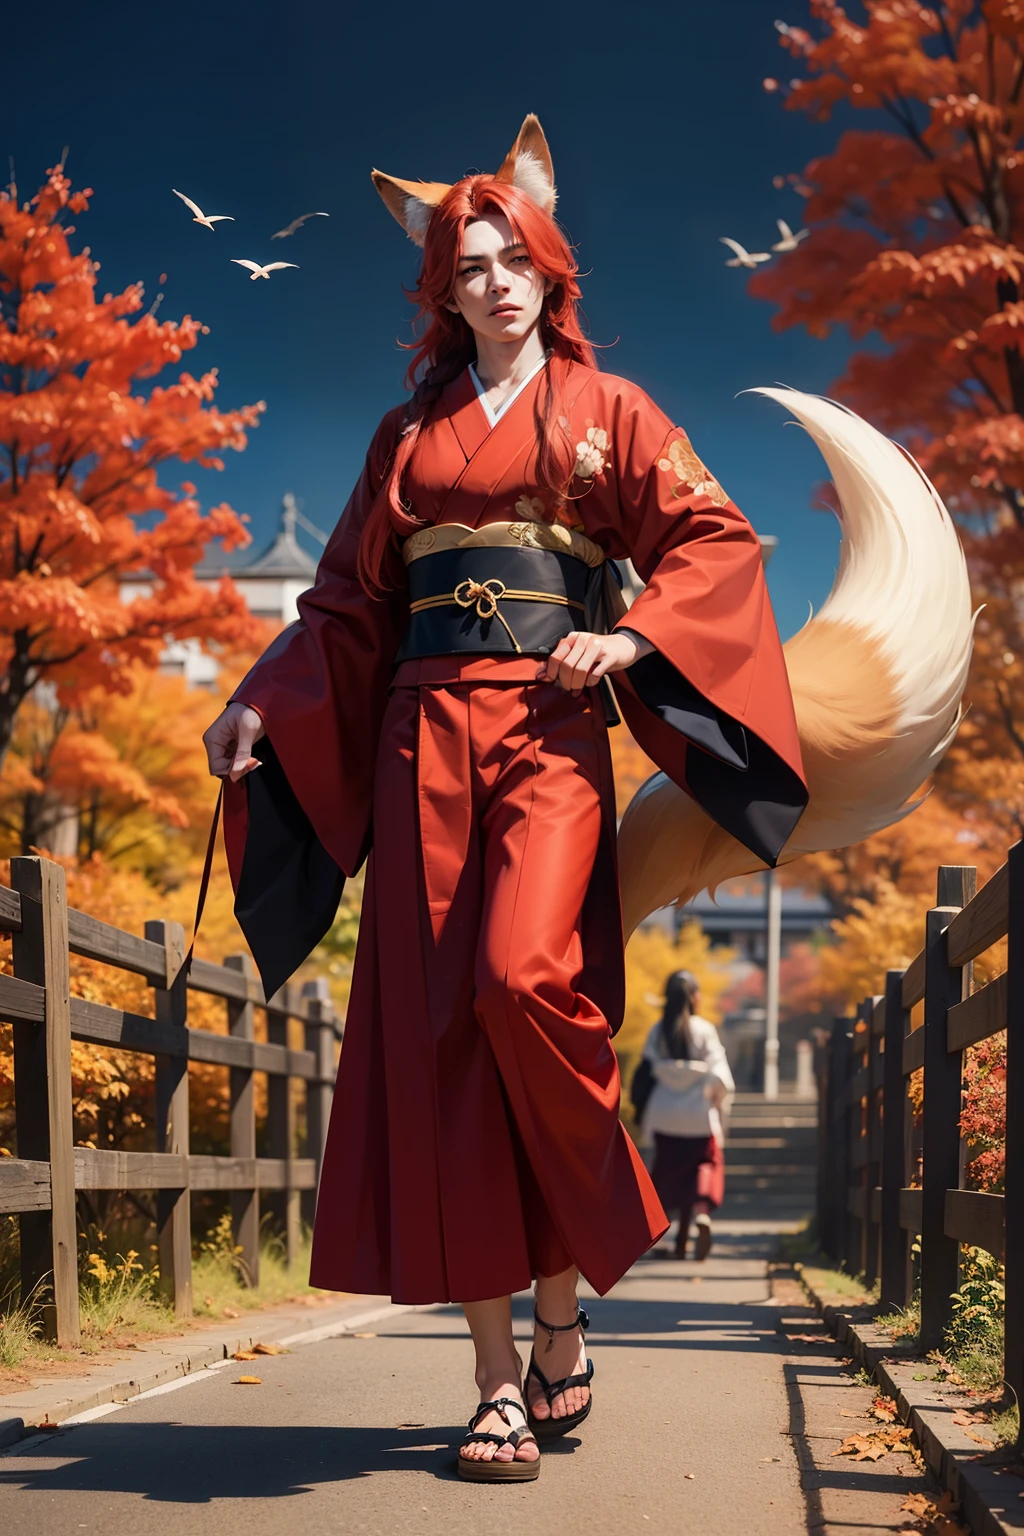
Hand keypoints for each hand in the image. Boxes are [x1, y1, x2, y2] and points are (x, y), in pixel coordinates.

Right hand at [203, 702, 264, 781]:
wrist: (258, 701)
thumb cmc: (250, 710)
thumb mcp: (248, 730)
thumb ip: (242, 753)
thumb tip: (235, 775)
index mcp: (212, 739)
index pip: (216, 767)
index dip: (232, 771)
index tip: (250, 764)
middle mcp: (214, 744)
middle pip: (223, 769)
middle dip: (239, 769)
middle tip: (255, 761)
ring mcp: (222, 746)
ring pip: (229, 767)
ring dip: (243, 766)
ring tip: (255, 758)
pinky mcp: (231, 747)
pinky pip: (235, 762)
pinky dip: (244, 762)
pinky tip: (253, 757)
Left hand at [536, 628, 653, 692]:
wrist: (624, 645)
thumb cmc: (598, 652)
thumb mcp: (578, 653)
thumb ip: (561, 662)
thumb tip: (541, 675)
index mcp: (572, 638)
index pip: (555, 657)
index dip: (551, 673)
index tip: (551, 682)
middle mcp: (583, 639)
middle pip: (566, 665)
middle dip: (565, 681)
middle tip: (568, 688)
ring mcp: (597, 646)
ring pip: (579, 670)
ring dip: (576, 683)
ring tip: (577, 688)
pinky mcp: (609, 656)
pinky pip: (595, 673)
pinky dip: (590, 682)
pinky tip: (590, 682)